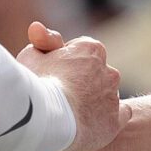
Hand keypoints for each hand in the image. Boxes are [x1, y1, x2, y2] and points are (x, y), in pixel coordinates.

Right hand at [18, 21, 121, 150]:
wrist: (46, 121)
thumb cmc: (36, 85)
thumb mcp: (30, 56)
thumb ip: (40, 42)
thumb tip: (37, 27)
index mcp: (91, 49)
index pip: (79, 51)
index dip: (62, 62)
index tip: (50, 75)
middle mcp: (108, 70)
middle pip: (93, 74)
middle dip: (80, 82)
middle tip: (58, 98)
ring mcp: (113, 97)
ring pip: (105, 95)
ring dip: (91, 101)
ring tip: (68, 115)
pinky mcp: (115, 120)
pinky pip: (119, 115)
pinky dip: (107, 117)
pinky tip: (90, 123)